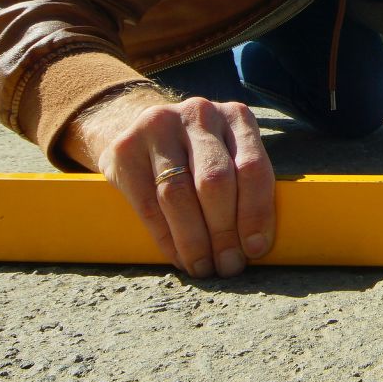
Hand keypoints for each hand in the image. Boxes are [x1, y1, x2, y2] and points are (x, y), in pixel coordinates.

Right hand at [64, 87, 274, 277]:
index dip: (256, 213)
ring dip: (194, 241)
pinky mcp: (125, 148)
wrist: (136, 126)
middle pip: (214, 181)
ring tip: (203, 267)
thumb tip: (257, 245)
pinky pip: (148, 204)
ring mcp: (158, 126)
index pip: (252, 167)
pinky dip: (166, 238)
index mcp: (236, 116)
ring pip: (178, 195)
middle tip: (228, 266)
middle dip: (224, 232)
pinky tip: (178, 257)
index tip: (255, 249)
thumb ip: (246, 184)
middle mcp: (198, 114)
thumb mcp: (229, 153)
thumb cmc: (198, 154)